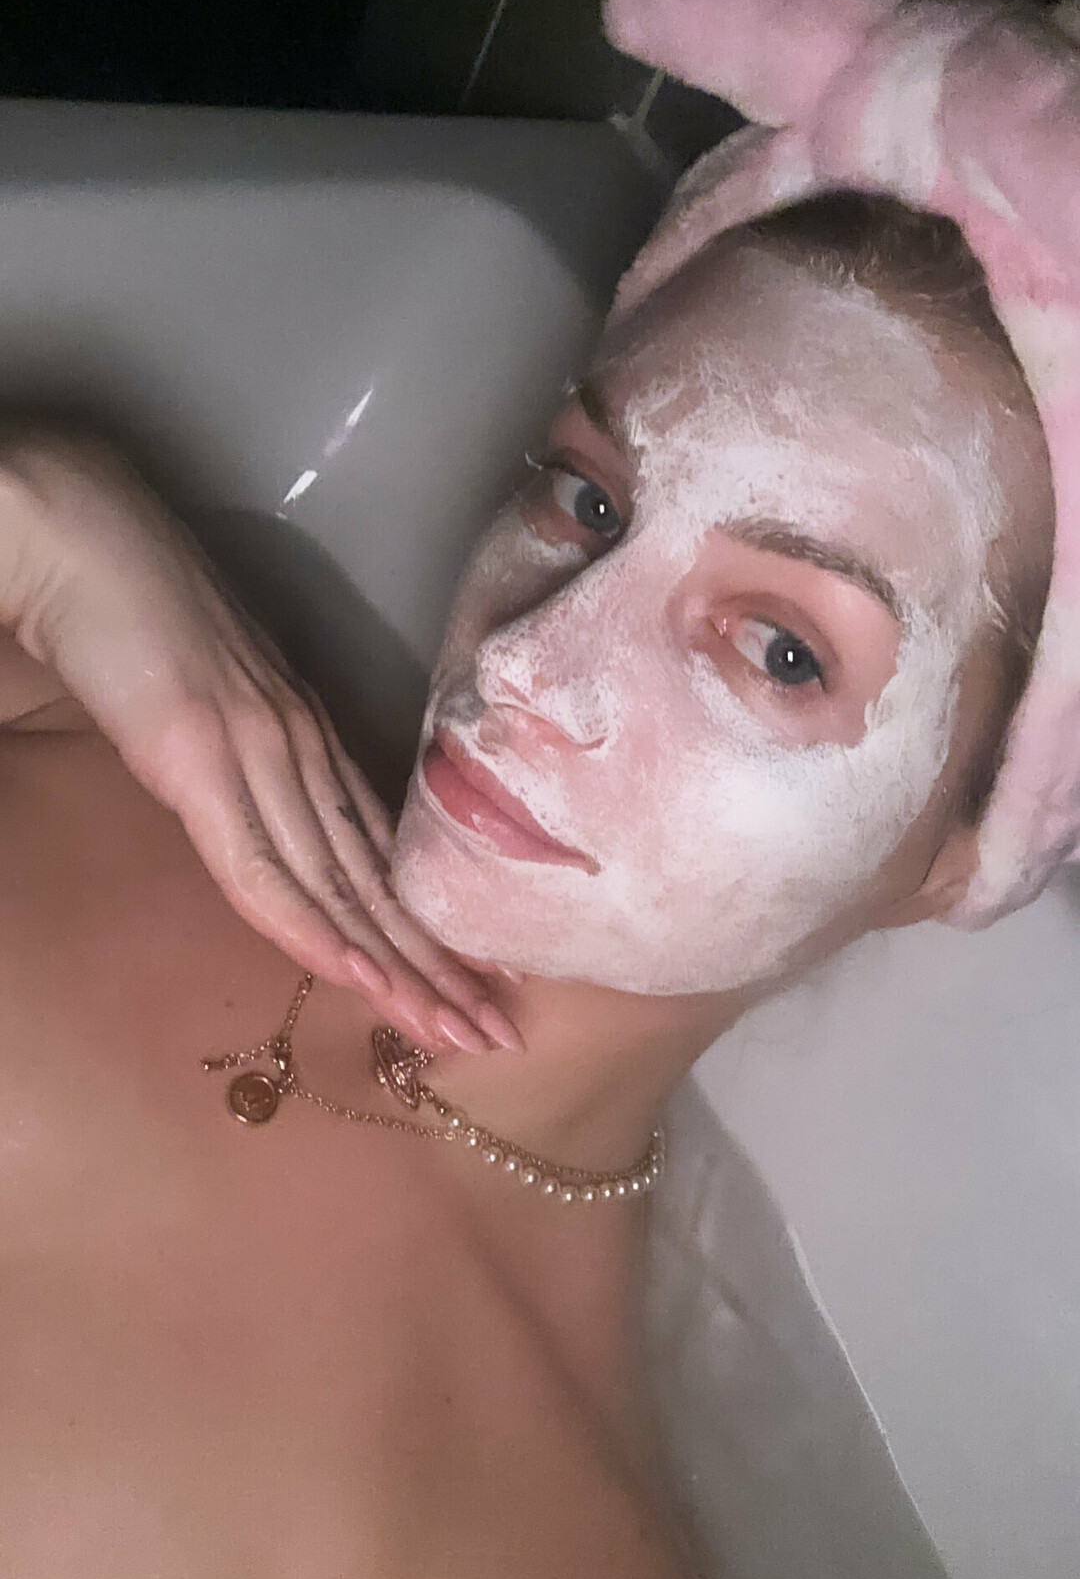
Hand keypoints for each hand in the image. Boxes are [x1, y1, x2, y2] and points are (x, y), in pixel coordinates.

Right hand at [1, 424, 522, 1056]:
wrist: (87, 540)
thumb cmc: (135, 610)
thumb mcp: (206, 703)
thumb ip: (243, 764)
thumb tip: (262, 816)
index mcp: (307, 736)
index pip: (379, 853)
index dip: (426, 926)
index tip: (474, 984)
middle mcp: (303, 748)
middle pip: (378, 882)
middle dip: (437, 968)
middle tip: (496, 1039)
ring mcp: (259, 752)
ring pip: (342, 886)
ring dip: (398, 969)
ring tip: (454, 1034)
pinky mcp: (202, 760)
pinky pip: (265, 868)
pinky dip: (314, 931)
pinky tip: (358, 979)